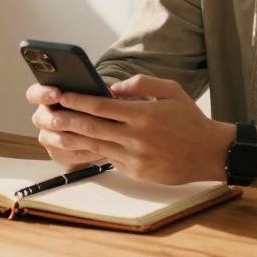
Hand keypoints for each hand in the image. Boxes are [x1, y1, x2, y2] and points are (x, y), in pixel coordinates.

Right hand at [26, 83, 102, 168]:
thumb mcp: (99, 91)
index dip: (43, 94)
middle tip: (73, 120)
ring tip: (96, 137)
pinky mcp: (57, 154)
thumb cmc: (96, 104)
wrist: (101, 129)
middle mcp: (43, 117)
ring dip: (78, 138)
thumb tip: (112, 91)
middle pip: (41, 119)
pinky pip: (69, 156)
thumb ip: (101, 88)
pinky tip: (101, 150)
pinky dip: (85, 153)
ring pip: (57, 139)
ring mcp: (48, 137)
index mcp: (47, 96)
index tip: (57, 94)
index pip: (34, 93)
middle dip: (57, 119)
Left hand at [31, 75, 232, 184]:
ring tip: (52, 130)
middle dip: (64, 119)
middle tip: (45, 113)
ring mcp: (134, 157)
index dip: (76, 101)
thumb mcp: (171, 91)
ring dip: (70, 138)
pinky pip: (108, 159)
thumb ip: (140, 84)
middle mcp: (136, 137)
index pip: (100, 106)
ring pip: (94, 146)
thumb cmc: (190, 119)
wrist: (210, 153)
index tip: (60, 94)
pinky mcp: (136, 172)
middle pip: (90, 128)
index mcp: (143, 114)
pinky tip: (76, 145)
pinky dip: (91, 151)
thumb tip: (111, 88)